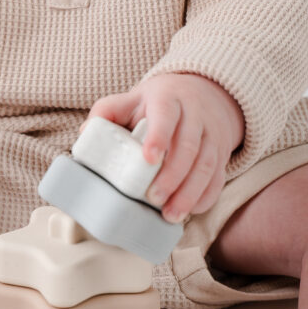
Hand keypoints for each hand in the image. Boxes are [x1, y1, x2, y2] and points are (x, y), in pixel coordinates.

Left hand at [79, 74, 243, 222]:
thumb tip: (86, 133)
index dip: (158, 137)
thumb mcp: (132, 99)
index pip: (166, 115)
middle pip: (189, 146)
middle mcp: (194, 115)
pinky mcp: (221, 153)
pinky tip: (189, 211)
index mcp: (168, 99)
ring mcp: (211, 134)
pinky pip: (218, 177)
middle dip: (172, 176)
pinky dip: (205, 196)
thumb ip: (108, 112)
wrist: (201, 94)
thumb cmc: (157, 103)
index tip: (148, 159)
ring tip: (171, 214)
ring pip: (206, 164)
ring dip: (190, 192)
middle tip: (154, 198)